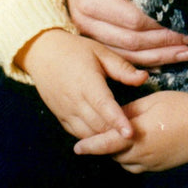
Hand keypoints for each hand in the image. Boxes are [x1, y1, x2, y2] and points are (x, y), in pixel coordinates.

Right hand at [18, 28, 145, 140]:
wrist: (43, 53)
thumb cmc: (75, 50)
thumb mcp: (100, 52)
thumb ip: (122, 68)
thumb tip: (144, 78)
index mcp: (87, 82)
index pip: (104, 107)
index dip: (118, 122)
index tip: (131, 134)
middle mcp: (75, 101)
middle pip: (98, 125)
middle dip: (116, 134)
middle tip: (136, 135)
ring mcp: (66, 111)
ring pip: (87, 134)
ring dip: (104, 137)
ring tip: (122, 136)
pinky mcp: (60, 117)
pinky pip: (77, 133)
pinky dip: (91, 136)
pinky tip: (104, 134)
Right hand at [59, 0, 187, 65]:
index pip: (133, 19)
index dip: (163, 22)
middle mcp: (84, 21)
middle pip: (131, 41)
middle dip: (167, 41)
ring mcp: (88, 33)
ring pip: (128, 54)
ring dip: (160, 55)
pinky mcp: (95, 38)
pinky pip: (123, 55)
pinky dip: (147, 59)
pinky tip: (169, 56)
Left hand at [74, 91, 187, 172]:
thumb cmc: (182, 108)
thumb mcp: (154, 101)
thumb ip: (131, 110)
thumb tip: (116, 115)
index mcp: (138, 135)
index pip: (107, 143)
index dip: (91, 145)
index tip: (77, 147)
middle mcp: (141, 153)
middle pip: (114, 154)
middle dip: (106, 145)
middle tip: (104, 131)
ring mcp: (151, 163)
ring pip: (125, 162)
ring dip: (119, 152)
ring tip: (122, 136)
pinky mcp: (160, 167)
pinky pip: (138, 165)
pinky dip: (132, 157)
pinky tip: (138, 143)